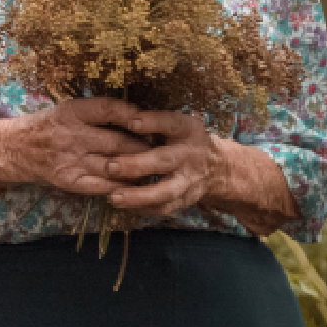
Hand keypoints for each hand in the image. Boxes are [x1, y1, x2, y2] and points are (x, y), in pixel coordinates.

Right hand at [1, 98, 155, 196]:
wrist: (15, 148)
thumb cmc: (48, 126)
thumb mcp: (68, 110)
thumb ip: (98, 113)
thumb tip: (137, 115)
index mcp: (72, 112)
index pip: (109, 109)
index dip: (132, 114)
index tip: (148, 119)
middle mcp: (72, 135)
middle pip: (118, 141)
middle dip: (144, 146)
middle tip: (163, 149)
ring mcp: (71, 160)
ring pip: (115, 165)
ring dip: (138, 169)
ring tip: (156, 169)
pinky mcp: (70, 180)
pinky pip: (103, 185)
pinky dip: (122, 186)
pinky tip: (136, 186)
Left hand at [104, 110, 222, 217]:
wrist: (216, 166)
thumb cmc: (183, 138)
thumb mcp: (175, 123)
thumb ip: (152, 122)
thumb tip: (119, 117)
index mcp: (186, 130)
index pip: (171, 123)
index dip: (152, 122)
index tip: (131, 122)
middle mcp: (189, 155)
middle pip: (164, 160)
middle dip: (136, 165)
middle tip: (111, 166)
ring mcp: (188, 180)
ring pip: (165, 191)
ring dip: (138, 196)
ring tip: (114, 197)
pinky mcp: (185, 199)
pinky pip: (165, 208)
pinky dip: (144, 209)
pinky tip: (124, 206)